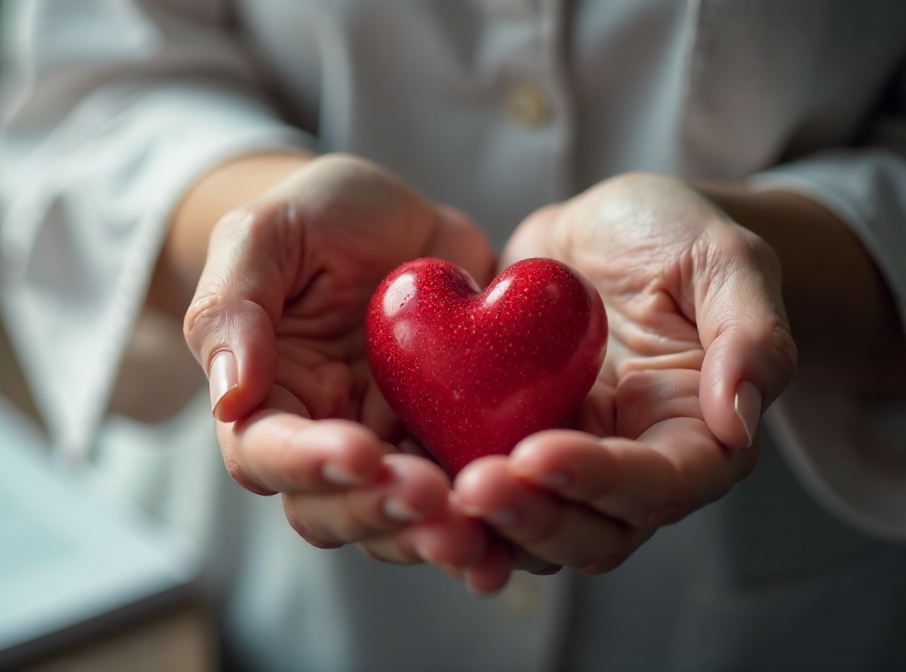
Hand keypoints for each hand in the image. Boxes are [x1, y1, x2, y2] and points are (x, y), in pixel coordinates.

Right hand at [183, 154, 503, 579]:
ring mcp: (389, 446)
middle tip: (428, 494)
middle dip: (376, 511)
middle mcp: (321, 436)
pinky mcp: (448, 441)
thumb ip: (232, 307)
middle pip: (329, 510)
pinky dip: (486, 521)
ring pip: (395, 521)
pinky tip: (513, 527)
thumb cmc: (319, 216)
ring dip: (430, 533)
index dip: (307, 464)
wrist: (401, 215)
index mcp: (264, 397)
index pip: (264, 454)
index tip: (359, 452)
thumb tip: (229, 398)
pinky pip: (464, 494)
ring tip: (476, 524)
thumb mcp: (263, 233)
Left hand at [455, 173, 797, 579]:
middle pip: (591, 533)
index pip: (659, 486)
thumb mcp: (725, 258)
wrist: (602, 231)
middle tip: (474, 487)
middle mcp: (630, 468)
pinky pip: (477, 486)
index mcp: (696, 440)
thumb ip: (749, 332)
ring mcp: (565, 461)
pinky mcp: (507, 442)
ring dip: (484, 526)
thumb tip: (741, 418)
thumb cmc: (676, 237)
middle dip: (533, 519)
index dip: (601, 480)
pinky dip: (443, 496)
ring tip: (432, 494)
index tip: (539, 454)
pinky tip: (399, 476)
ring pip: (531, 530)